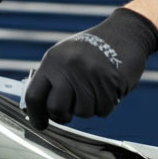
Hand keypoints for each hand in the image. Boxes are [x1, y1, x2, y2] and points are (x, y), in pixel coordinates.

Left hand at [24, 8, 157, 129]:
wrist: (124, 34)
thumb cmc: (91, 49)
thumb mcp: (65, 55)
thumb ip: (52, 78)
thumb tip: (38, 107)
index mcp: (53, 60)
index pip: (34, 95)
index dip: (35, 115)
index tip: (40, 124)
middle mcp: (68, 67)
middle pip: (56, 109)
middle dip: (62, 116)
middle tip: (68, 111)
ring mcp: (89, 76)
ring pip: (81, 113)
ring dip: (88, 108)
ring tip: (93, 89)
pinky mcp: (109, 84)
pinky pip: (102, 111)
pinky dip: (104, 105)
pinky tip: (106, 88)